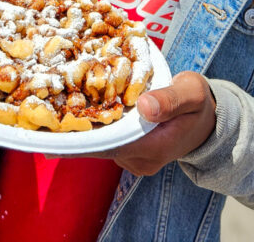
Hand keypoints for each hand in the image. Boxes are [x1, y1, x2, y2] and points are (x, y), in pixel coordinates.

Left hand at [59, 72, 216, 175]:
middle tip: (46, 111)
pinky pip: (105, 143)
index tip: (59, 120)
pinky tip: (76, 113)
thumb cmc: (198, 103)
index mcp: (153, 148)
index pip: (109, 143)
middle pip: (99, 146)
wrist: (207, 121)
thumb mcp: (192, 93)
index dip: (84, 132)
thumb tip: (145, 107)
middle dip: (76, 129)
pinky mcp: (129, 154)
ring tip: (57, 107)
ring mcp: (133, 160)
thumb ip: (170, 99)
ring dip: (83, 127)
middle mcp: (139, 160)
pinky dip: (93, 128)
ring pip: (100, 145)